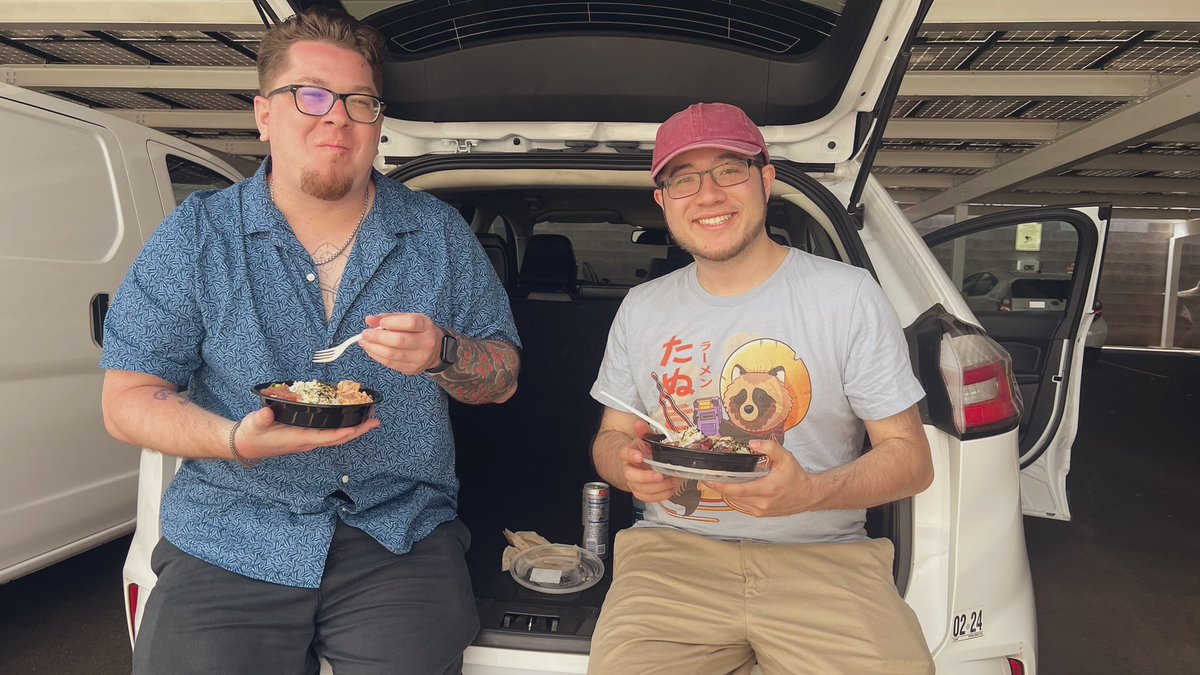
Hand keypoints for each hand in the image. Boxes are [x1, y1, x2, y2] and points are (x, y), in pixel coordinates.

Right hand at [233, 406, 379, 461]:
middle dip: (358, 431)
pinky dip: (344, 428)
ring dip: (355, 430)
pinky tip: (352, 421)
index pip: (324, 437)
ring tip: (371, 420)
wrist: (246, 445)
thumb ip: (260, 419)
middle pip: (338, 439)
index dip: (340, 434)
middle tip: (376, 421)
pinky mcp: (308, 437)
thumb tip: (266, 413)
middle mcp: (307, 442)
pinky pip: (331, 434)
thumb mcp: (253, 424)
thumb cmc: (252, 433)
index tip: (356, 429)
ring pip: (336, 437)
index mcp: (298, 438)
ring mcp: (309, 441)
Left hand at [359, 313, 443, 374]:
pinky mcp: (412, 369)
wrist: (436, 351)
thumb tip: (369, 320)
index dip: (391, 322)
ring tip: (364, 342)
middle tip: (365, 334)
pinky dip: (377, 356)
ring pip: (392, 355)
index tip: (378, 322)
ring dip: (374, 348)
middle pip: (399, 341)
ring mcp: (420, 358)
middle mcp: (426, 343)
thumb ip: (389, 318)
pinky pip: (391, 364)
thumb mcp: (408, 319)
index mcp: (426, 326)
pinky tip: (371, 350)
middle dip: (377, 337)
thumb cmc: (418, 331)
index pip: (410, 323)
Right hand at [621, 420, 682, 503]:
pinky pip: (648, 498)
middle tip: (660, 475)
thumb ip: (645, 432)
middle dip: (646, 477)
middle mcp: (628, 470)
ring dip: (658, 488)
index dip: (631, 456)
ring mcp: (634, 483)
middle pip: (631, 476)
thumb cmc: (646, 451)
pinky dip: (661, 495)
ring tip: (673, 481)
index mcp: (629, 454)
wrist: (642, 464)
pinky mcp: (641, 493)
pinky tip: (671, 488)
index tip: (640, 456)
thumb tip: (639, 423)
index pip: (625, 454)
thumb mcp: (647, 439)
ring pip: (641, 490)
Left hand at [702, 438, 818, 516]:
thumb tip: (751, 444)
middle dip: (718, 489)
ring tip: (716, 483)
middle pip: (733, 497)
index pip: (739, 490)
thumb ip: (769, 448)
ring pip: (736, 503)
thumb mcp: (786, 458)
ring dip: (726, 494)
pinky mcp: (761, 514)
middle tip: (706, 480)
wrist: (808, 495)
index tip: (709, 481)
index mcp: (767, 489)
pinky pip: (742, 506)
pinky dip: (735, 498)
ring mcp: (761, 511)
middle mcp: (762, 503)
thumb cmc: (796, 477)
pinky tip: (732, 489)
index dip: (722, 486)